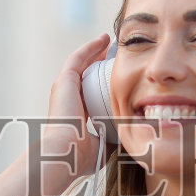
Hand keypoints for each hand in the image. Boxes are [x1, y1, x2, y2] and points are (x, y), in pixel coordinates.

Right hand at [42, 32, 112, 193]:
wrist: (66, 152)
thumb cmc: (81, 156)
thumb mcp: (102, 145)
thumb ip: (113, 140)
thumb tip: (131, 139)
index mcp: (75, 114)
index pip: (90, 92)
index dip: (102, 82)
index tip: (117, 75)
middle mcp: (67, 98)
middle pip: (85, 74)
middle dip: (98, 62)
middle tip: (114, 53)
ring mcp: (64, 88)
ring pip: (82, 62)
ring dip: (95, 51)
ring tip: (109, 41)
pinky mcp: (64, 81)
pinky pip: (79, 58)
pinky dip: (90, 47)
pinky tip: (103, 39)